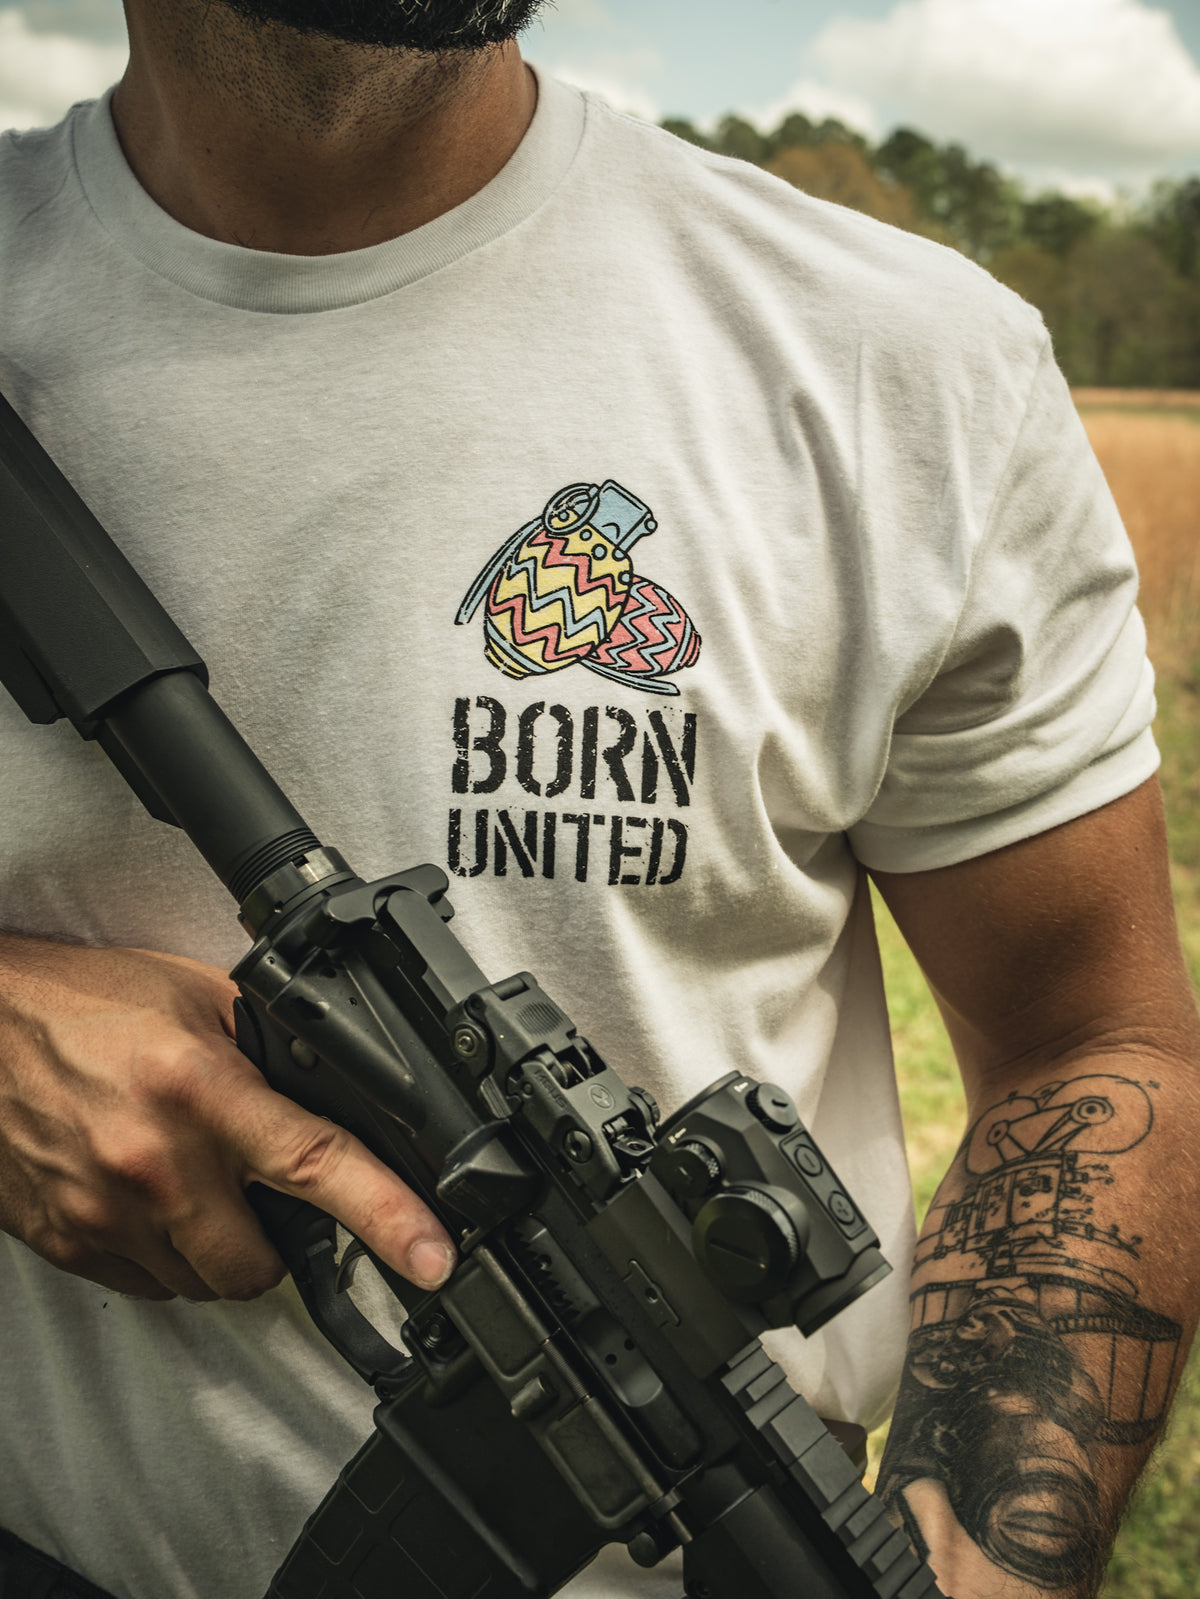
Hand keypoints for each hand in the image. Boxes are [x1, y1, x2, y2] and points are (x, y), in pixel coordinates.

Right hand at [0, 934, 455, 1301]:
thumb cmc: (85, 1004)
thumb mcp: (200, 999)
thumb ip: (271, 1050)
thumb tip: (341, 1093)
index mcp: (201, 1090)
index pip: (315, 1164)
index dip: (387, 1218)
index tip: (433, 1255)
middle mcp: (155, 1162)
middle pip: (262, 1266)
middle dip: (281, 1245)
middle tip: (264, 1194)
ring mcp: (105, 1214)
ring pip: (206, 1283)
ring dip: (221, 1250)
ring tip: (197, 1183)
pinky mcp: (68, 1245)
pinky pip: (151, 1285)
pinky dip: (168, 1255)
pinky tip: (151, 1197)